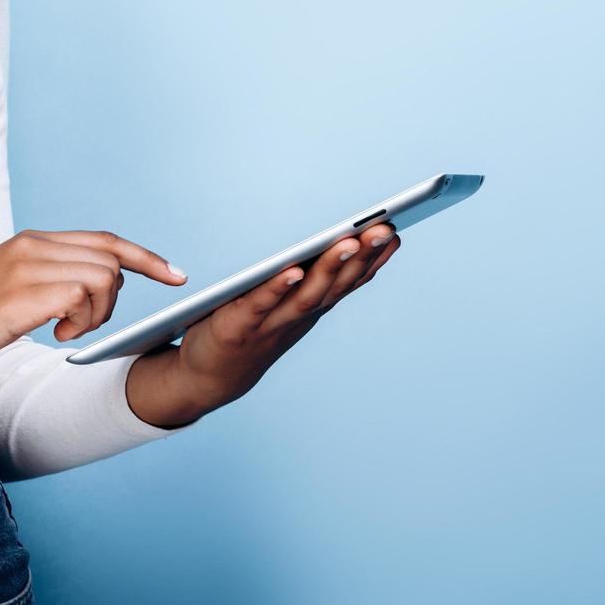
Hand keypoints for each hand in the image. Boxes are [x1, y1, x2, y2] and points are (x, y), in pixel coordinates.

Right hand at [0, 229, 187, 411]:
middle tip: (93, 325)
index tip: (176, 276)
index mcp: (31, 242)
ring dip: (98, 314)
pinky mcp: (19, 297)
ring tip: (67, 332)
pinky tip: (57, 337)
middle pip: (111, 257)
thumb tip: (92, 289)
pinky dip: (82, 322)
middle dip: (120, 297)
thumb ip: (48, 280)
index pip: (104, 239)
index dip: (145, 257)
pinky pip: (80, 297)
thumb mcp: (10, 290)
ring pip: (102, 278)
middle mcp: (31, 246)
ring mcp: (25, 268)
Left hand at [126, 223, 400, 427]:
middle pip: (334, 284)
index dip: (372, 258)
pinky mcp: (239, 327)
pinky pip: (262, 304)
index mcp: (309, 307)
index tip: (394, 230)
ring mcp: (270, 324)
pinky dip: (278, 288)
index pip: (347, 281)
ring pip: (306, 295)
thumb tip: (335, 245)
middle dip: (361, 255)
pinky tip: (293, 269)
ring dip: (329, 269)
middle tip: (383, 227)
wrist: (210, 376)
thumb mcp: (284, 304)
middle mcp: (297, 316)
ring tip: (348, 242)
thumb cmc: (248, 329)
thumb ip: (306, 279)